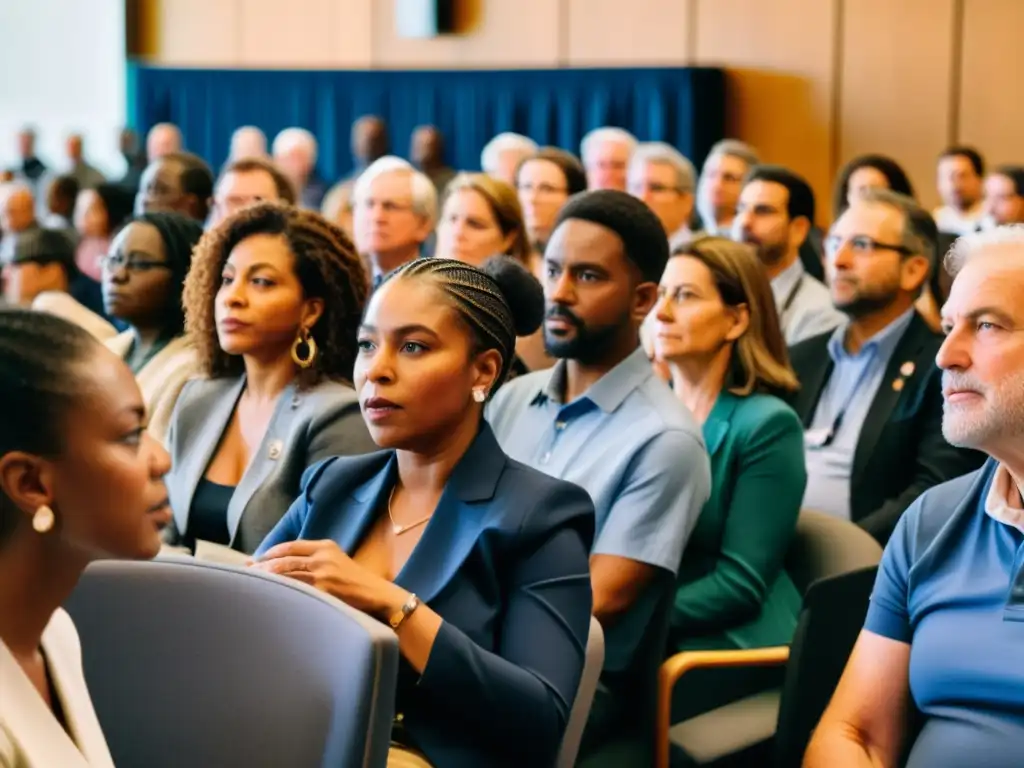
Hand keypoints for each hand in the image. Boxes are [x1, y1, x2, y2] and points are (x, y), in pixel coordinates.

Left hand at [251, 539, 406, 617]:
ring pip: (287, 573)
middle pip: (284, 559)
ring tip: (251, 583)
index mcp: (325, 546)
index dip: (270, 552)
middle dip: (263, 565)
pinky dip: (281, 591)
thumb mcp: (336, 560)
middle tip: (247, 571)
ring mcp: (323, 573)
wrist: (376, 594)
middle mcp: (322, 556)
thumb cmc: (355, 580)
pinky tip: (269, 595)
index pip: (291, 546)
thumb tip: (285, 565)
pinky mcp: (324, 590)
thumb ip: (315, 558)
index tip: (255, 559)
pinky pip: (297, 590)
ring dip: (267, 578)